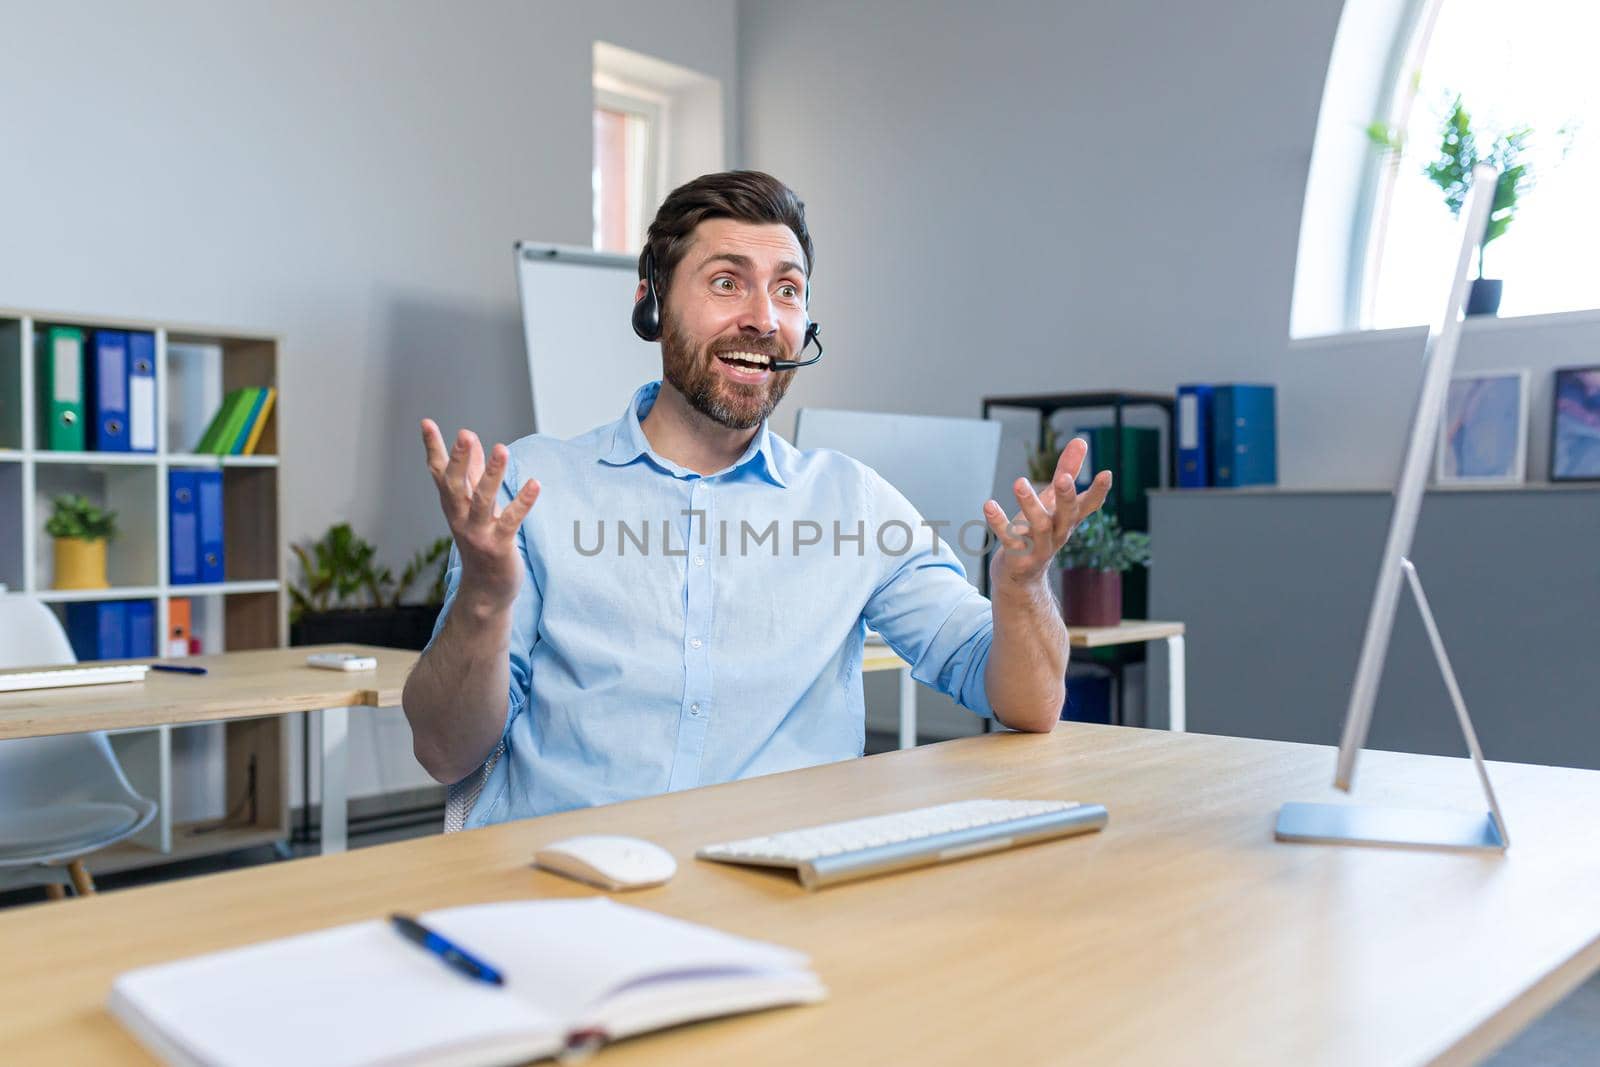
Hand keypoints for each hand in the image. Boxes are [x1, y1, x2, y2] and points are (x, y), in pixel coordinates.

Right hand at [420, 419, 539, 609]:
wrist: (486, 590)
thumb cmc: (482, 543)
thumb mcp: (474, 506)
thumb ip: (473, 474)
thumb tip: (472, 440)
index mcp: (454, 506)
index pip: (439, 473)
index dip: (433, 448)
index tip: (426, 422)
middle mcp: (461, 518)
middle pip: (455, 486)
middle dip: (459, 460)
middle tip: (464, 434)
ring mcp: (478, 534)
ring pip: (482, 501)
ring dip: (491, 475)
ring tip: (501, 449)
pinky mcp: (499, 547)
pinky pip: (510, 521)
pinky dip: (522, 502)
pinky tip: (534, 484)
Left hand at [983, 437, 1112, 585]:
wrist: (1021, 577)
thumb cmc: (1039, 531)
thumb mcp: (1053, 501)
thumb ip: (1067, 471)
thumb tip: (1081, 440)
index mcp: (1068, 519)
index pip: (1089, 505)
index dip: (1099, 491)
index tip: (1106, 473)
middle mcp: (1058, 533)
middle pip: (1067, 516)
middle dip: (1067, 497)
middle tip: (1063, 478)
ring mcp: (1039, 547)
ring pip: (1039, 526)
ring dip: (1030, 504)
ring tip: (1019, 481)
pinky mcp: (1018, 557)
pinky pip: (1009, 539)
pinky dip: (999, 522)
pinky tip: (989, 505)